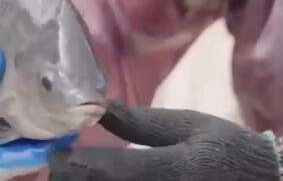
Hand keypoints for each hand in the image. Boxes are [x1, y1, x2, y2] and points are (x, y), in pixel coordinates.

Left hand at [48, 103, 282, 180]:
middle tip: (59, 168)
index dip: (70, 163)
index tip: (54, 154)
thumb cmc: (228, 151)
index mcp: (169, 169)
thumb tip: (98, 109)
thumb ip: (141, 123)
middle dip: (73, 179)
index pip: (104, 170)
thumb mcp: (188, 126)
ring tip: (79, 175)